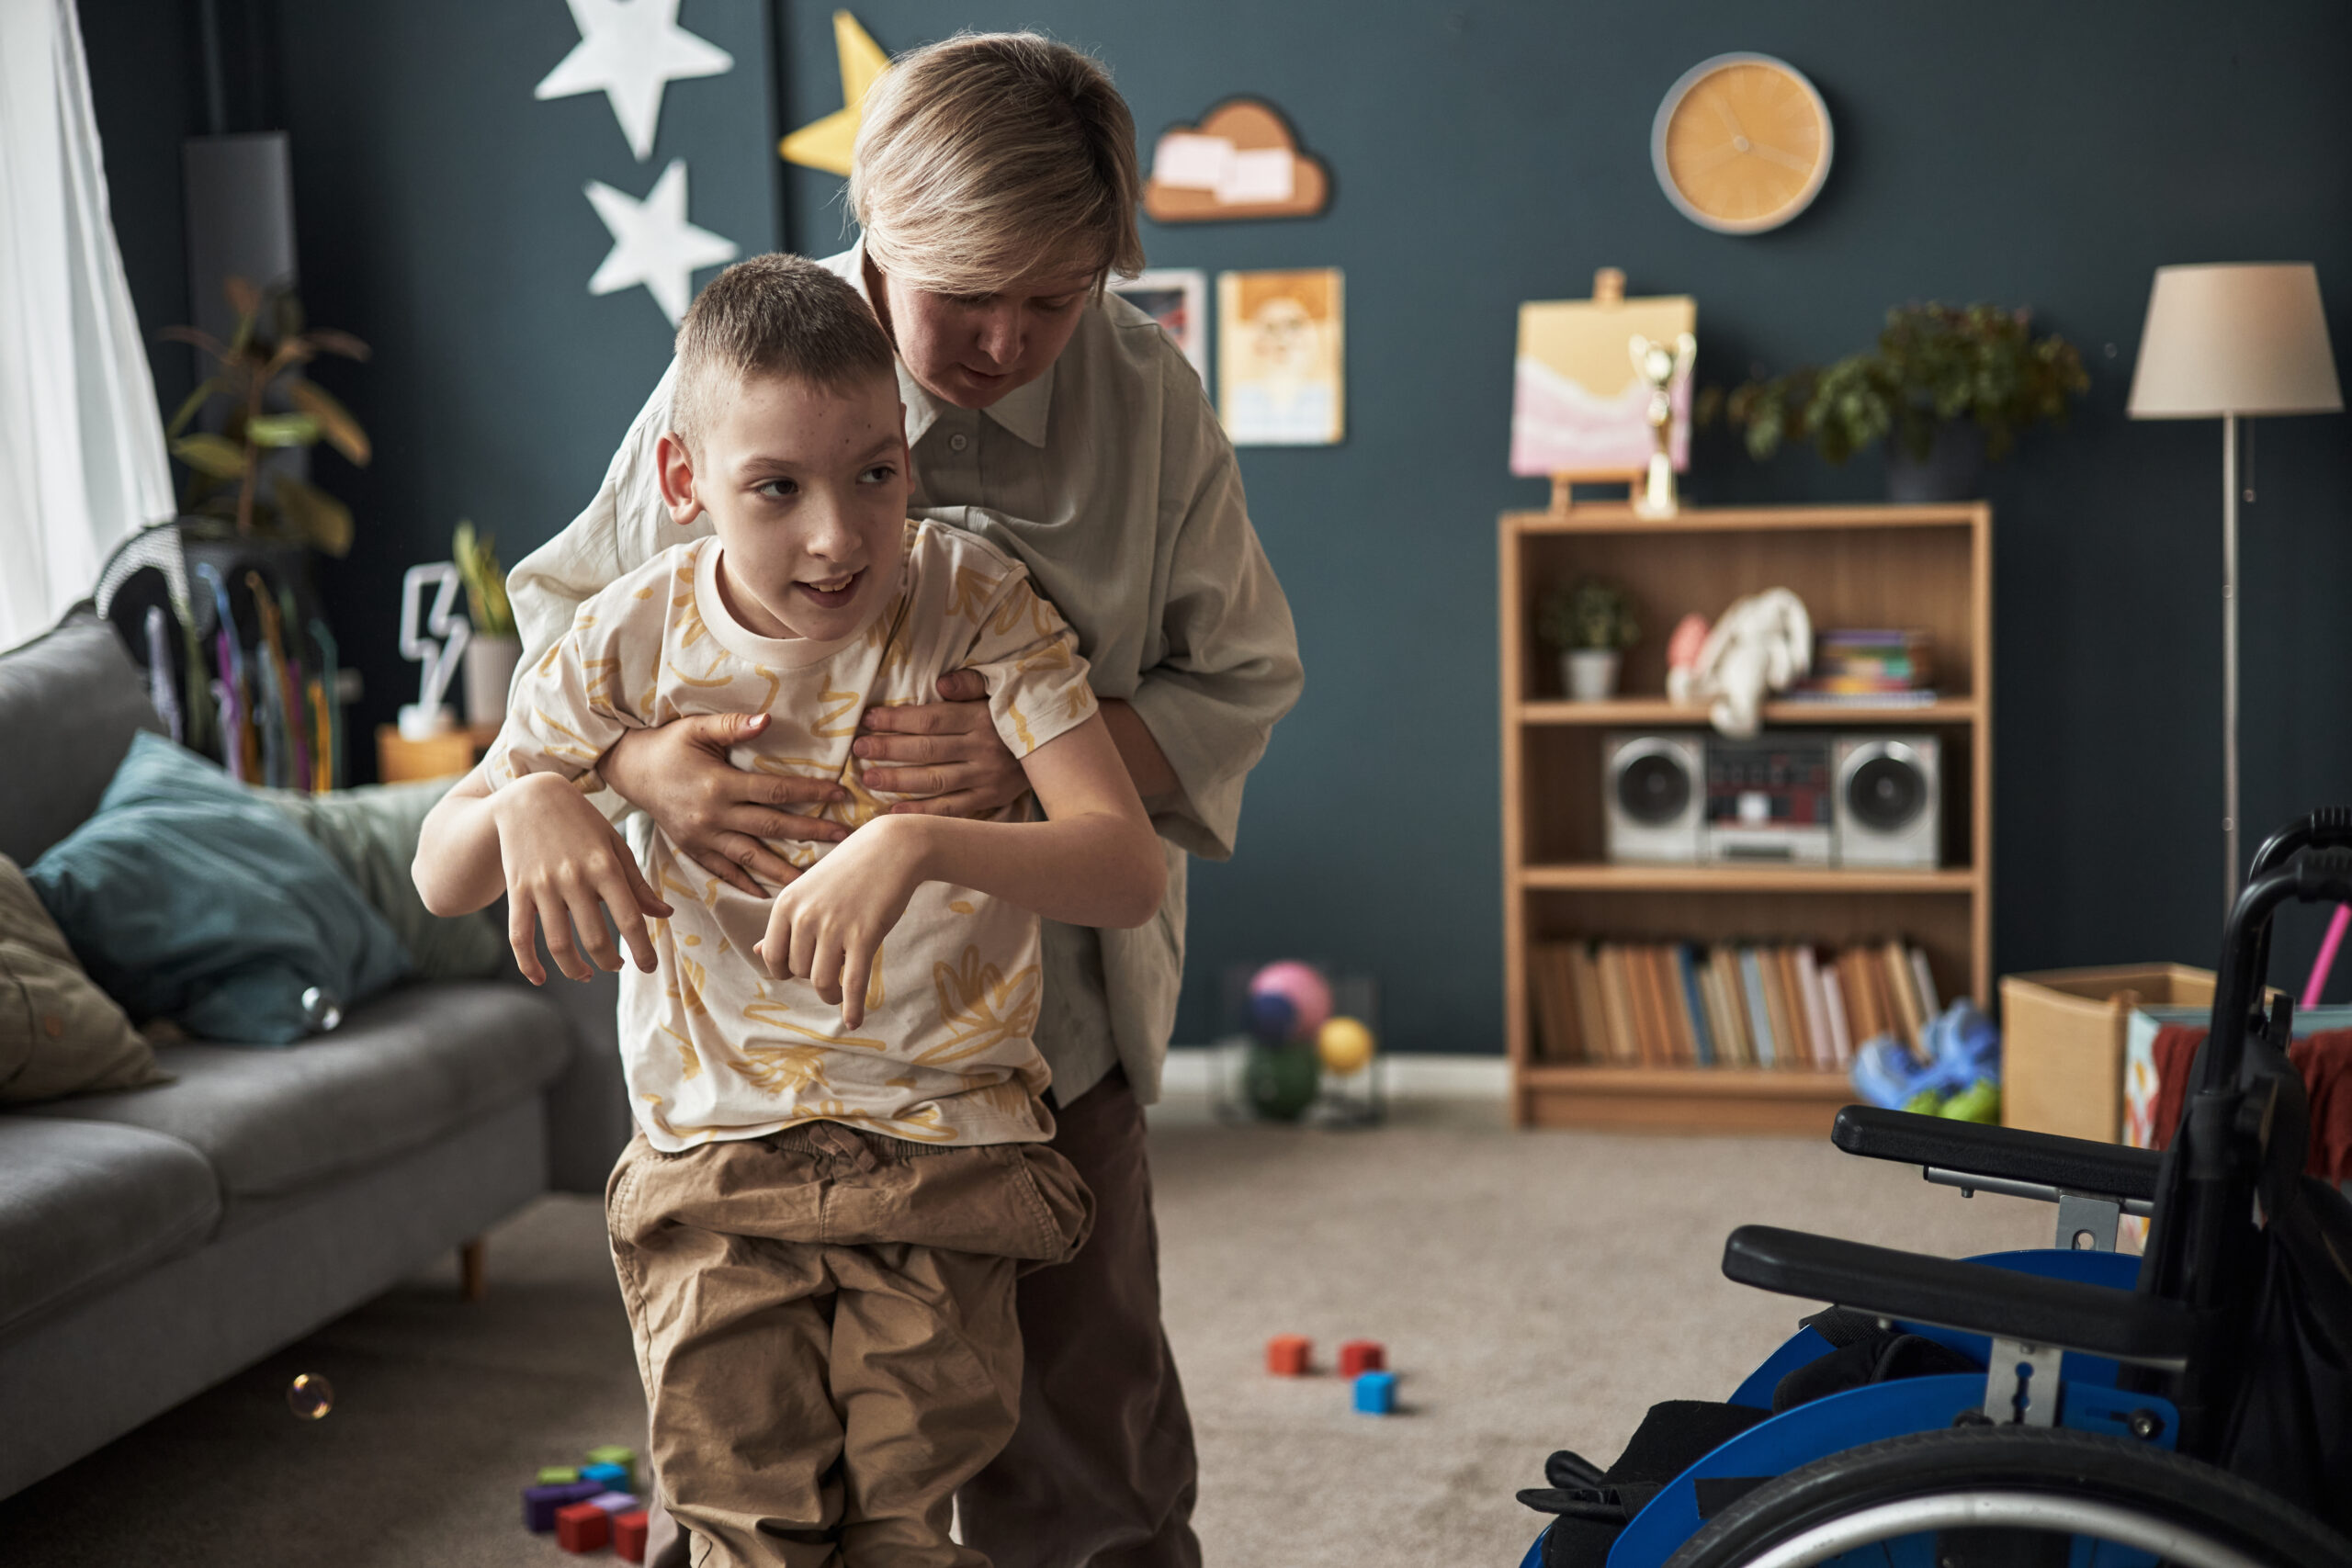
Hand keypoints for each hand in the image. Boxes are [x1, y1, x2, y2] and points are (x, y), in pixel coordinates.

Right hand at [491, 773, 674, 984]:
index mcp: (605, 866)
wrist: (529, 796)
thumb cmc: (581, 822)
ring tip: (584, 974)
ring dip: (574, 969)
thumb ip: (637, 882)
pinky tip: (540, 978)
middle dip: (609, 962)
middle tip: (617, 966)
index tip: (649, 968)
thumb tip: (665, 914)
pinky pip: (519, 935)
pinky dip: (527, 963)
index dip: (642, 949)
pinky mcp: (517, 889)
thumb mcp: (614, 844)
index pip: (630, 918)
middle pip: (595, 938)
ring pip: (558, 944)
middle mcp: (574, 878)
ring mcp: (542, 885)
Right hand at [601, 712, 850, 895]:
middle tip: (844, 838)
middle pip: (771, 827)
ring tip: (814, 879)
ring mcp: (702, 837)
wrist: (629, 770)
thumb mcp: (697, 728)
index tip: (840, 794)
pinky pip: (723, 871)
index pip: (774, 791)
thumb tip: (768, 719)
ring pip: (751, 857)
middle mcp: (713, 815)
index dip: (809, 792)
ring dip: (785, 869)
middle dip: (810, 831)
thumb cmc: (667, 744)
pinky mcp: (693, 849)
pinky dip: (745, 883)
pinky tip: (768, 893)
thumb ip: (733, 726)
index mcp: (718, 784)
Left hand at [756, 815, 929, 1027]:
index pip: (772, 956)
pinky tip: (854, 1021)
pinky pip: (853, 983)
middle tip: (831, 972)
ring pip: (821, 981)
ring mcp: (834, 926)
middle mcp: (805, 916)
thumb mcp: (807, 891)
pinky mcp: (865, 935)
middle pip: (799, 971)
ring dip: (831, 995)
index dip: (786, 970)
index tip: (803, 968)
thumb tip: (756, 950)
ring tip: (839, 993)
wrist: (891, 849)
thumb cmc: (848, 870)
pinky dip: (853, 1007)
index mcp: (786, 904)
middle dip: (813, 978)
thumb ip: (783, 923)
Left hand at [855, 670, 1026, 818]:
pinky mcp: (990, 799)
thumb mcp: (1001, 689)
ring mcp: (986, 777)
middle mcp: (982, 749)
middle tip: (859, 749)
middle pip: (927, 750)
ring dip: (899, 780)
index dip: (898, 720)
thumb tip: (940, 683)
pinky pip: (951, 809)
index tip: (869, 720)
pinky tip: (895, 812)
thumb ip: (971, 683)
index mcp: (982, 718)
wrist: (1059, 748)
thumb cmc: (1018, 714)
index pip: (932, 720)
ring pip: (935, 780)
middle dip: (889, 749)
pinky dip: (923, 812)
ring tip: (869, 778)